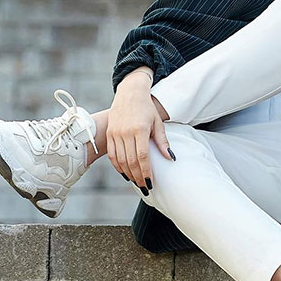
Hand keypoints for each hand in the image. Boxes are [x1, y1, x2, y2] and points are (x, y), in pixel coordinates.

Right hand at [108, 69, 173, 194]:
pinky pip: (112, 154)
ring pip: (120, 160)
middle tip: (145, 187)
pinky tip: (125, 173)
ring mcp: (115, 133)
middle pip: (131, 161)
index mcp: (139, 129)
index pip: (142, 156)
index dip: (146, 172)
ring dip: (128, 174)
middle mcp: (125, 132)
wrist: (130, 93)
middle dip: (138, 177)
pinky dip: (118, 166)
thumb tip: (170, 158)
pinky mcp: (109, 134)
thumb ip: (162, 141)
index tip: (151, 183)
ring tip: (137, 182)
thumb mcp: (158, 122)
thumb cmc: (147, 108)